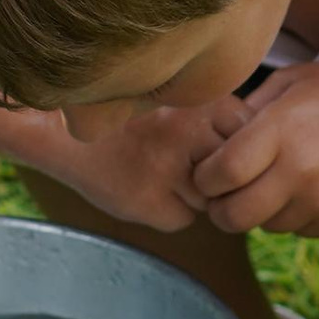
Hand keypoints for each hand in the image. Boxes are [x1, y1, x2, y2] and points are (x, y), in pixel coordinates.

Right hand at [38, 95, 240, 236]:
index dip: (230, 144)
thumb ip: (214, 120)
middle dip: (218, 173)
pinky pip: (182, 218)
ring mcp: (169, 170)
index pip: (247, 134)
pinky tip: (140, 188)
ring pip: (210, 199)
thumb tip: (260, 158)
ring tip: (156, 171)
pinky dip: (167, 211)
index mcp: (197, 100)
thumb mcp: (175, 101)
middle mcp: (187, 132)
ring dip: (192, 194)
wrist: (58, 129)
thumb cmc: (125, 118)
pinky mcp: (152, 203)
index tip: (207, 140)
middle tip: (182, 160)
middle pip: (233, 170)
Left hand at [187, 61, 318, 237]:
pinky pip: (296, 230)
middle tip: (222, 192)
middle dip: (219, 207)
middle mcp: (301, 171)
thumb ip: (249, 109)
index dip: (203, 177)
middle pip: (234, 215)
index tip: (205, 171)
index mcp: (283, 131)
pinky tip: (300, 188)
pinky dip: (289, 216)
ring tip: (267, 182)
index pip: (220, 173)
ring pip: (264, 227)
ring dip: (256, 211)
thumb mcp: (294, 81)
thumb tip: (209, 134)